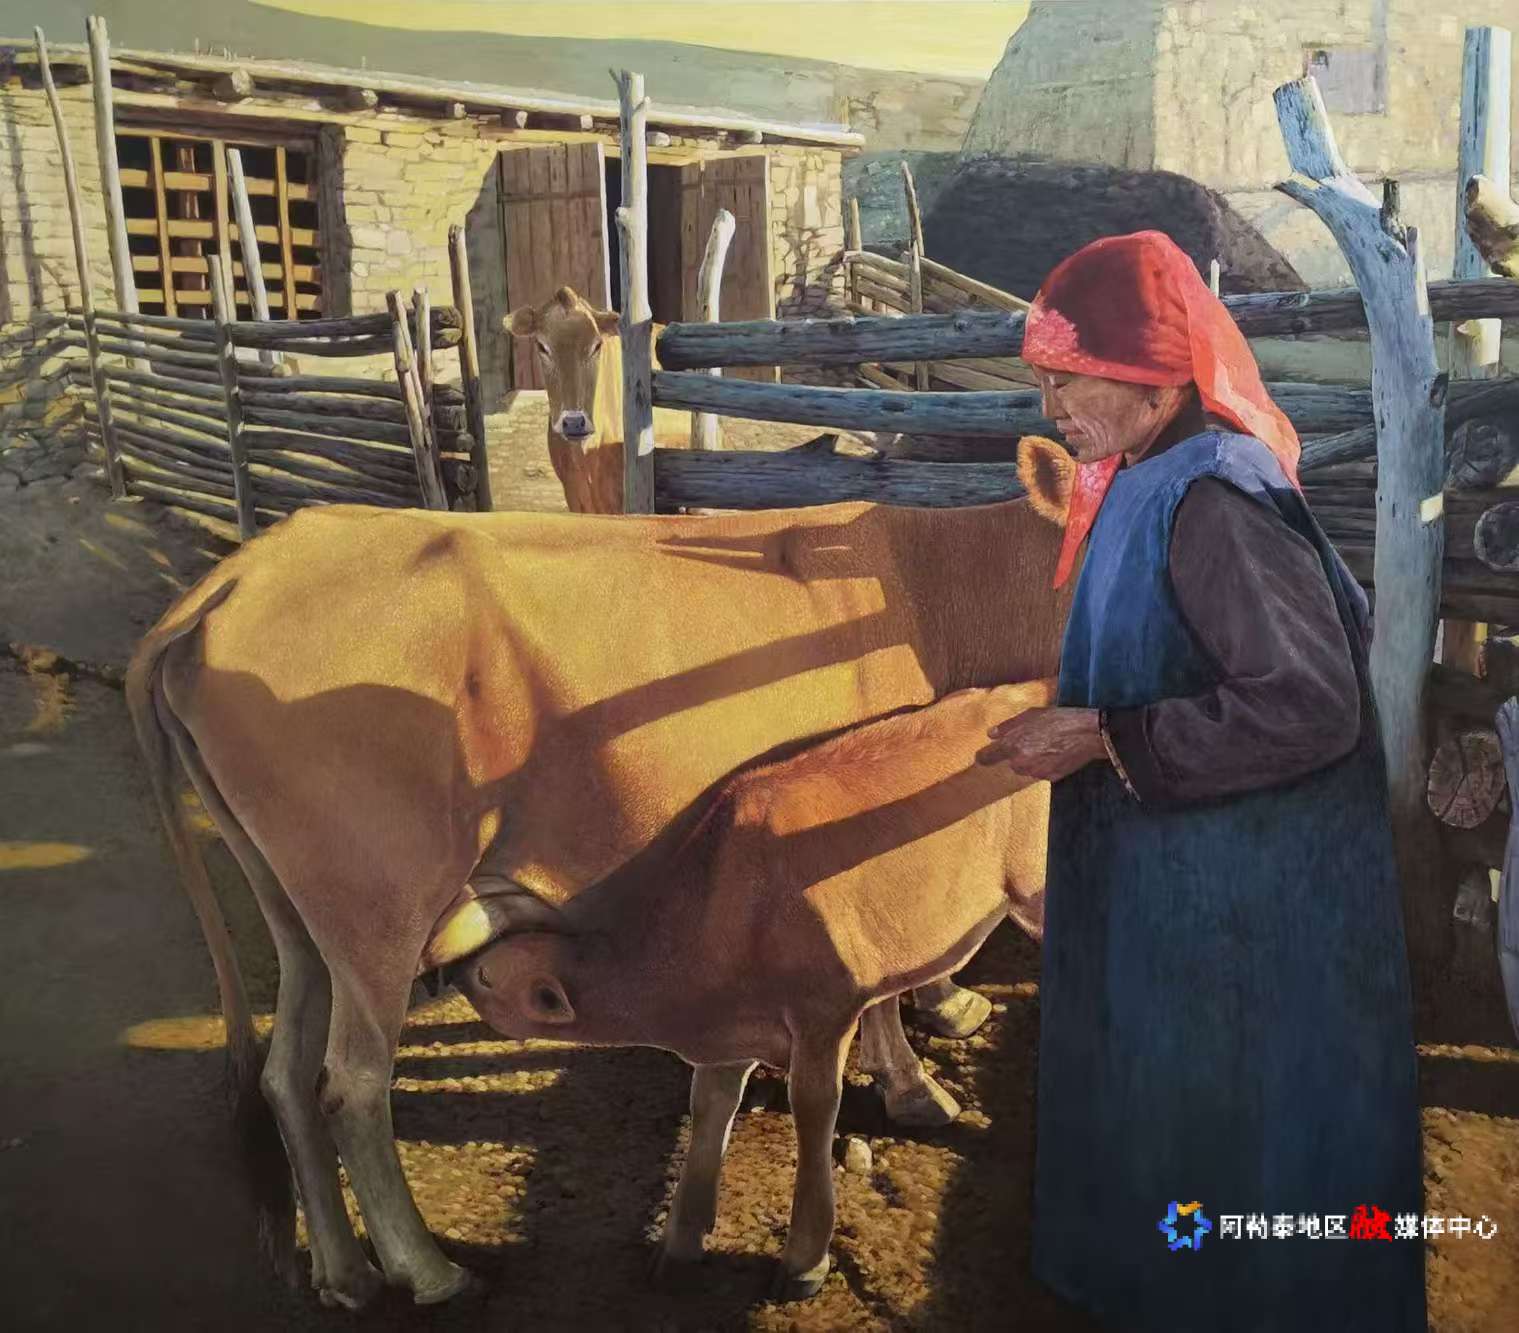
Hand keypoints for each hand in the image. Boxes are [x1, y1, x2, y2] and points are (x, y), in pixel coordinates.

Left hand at [975, 707, 1106, 781]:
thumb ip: (1007, 726)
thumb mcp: (1030, 715)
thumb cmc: (1059, 719)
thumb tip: (991, 734)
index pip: (987, 758)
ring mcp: (1035, 773)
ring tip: (1049, 745)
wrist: (1087, 734)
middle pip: (1011, 763)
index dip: (984, 757)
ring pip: (1027, 768)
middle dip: (1018, 755)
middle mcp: (1020, 762)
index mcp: (1012, 745)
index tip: (982, 757)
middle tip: (1034, 741)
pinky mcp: (1050, 778)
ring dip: (1032, 760)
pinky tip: (1058, 753)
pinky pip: (1042, 772)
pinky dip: (1046, 765)